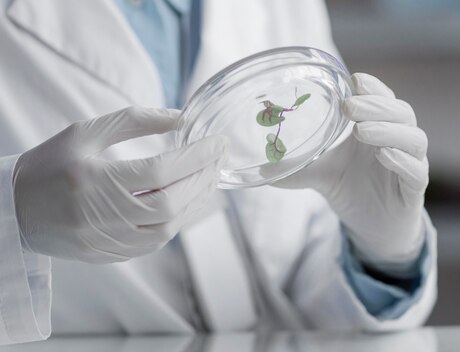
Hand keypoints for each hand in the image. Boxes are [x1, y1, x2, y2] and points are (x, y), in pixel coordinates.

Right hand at [13, 107, 228, 263]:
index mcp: (92, 180)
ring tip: (208, 179)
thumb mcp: (85, 132)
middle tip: (218, 159)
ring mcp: (106, 241)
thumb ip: (134, 121)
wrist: (13, 210)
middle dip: (201, 179)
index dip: (195, 157)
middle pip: (170, 203)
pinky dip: (176, 221)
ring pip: (167, 228)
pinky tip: (186, 202)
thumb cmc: (49, 166)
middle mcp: (101, 215)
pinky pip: (155, 242)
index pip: (160, 171)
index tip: (218, 143)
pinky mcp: (109, 255)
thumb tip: (181, 118)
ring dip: (194, 202)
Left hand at [276, 73, 428, 270]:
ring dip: (389, 130)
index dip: (373, 88)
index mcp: (377, 128)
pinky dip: (402, 161)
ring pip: (414, 138)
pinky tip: (384, 155)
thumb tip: (260, 168)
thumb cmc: (352, 188)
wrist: (374, 227)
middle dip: (376, 106)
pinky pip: (417, 171)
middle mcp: (398, 141)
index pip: (383, 99)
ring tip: (361, 130)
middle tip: (350, 106)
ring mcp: (411, 163)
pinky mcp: (415, 189)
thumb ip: (296, 167)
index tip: (353, 79)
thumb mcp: (321, 174)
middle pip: (402, 112)